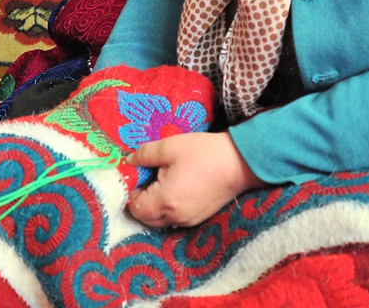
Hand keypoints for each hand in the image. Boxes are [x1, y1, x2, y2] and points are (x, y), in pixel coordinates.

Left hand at [124, 131, 265, 228]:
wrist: (240, 163)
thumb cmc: (203, 153)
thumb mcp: (169, 147)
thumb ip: (143, 155)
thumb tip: (128, 161)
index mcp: (165, 201)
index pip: (135, 208)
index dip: (130, 193)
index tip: (134, 177)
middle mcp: (175, 217)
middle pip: (146, 219)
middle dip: (140, 202)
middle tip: (144, 180)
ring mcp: (189, 220)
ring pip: (160, 221)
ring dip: (153, 207)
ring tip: (158, 184)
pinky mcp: (199, 218)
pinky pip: (174, 219)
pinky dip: (167, 209)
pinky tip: (173, 189)